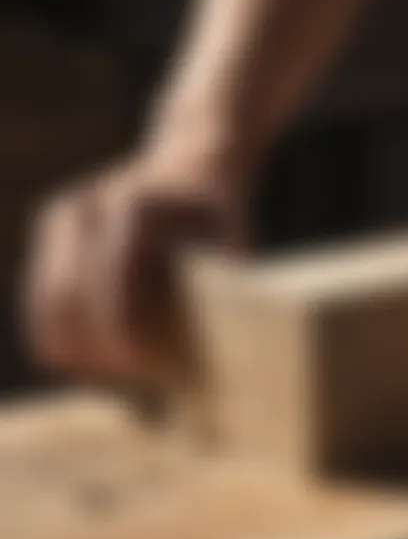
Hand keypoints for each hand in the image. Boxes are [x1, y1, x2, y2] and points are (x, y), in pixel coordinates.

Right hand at [24, 142, 244, 381]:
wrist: (193, 157)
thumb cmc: (218, 211)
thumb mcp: (232, 242)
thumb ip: (222, 287)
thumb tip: (217, 355)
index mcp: (135, 211)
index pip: (116, 293)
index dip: (129, 344)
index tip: (155, 373)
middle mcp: (87, 210)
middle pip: (68, 304)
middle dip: (100, 353)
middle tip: (141, 381)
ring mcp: (63, 219)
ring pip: (47, 307)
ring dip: (80, 348)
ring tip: (125, 370)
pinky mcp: (53, 235)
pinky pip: (43, 300)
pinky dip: (67, 333)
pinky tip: (106, 351)